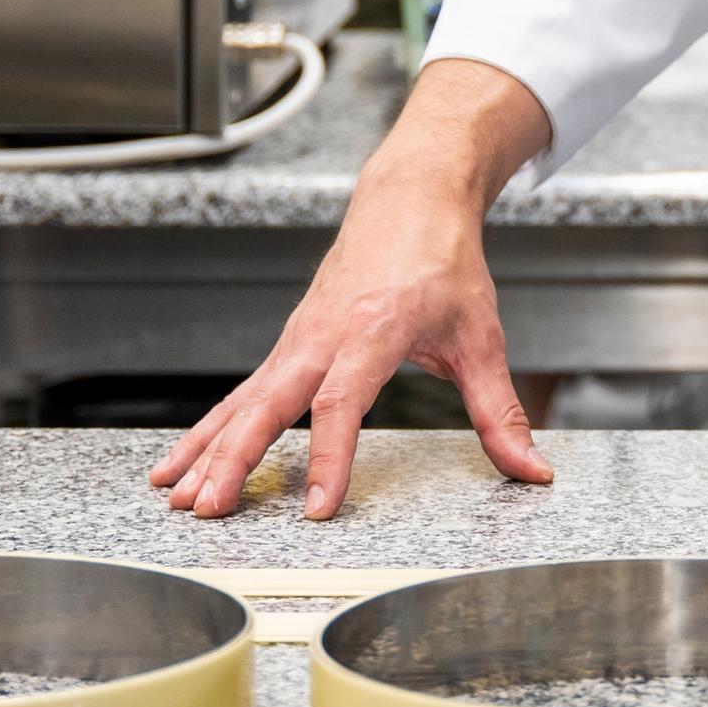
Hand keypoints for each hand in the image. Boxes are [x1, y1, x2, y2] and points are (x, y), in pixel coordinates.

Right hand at [149, 58, 557, 519]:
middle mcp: (324, 333)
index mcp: (374, 328)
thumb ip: (501, 411)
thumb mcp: (481, 338)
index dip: (330, 457)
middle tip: (209, 509)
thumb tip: (533, 469)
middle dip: (235, 458)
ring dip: (207, 449)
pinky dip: (209, 428)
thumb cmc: (444, 263)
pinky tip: (180, 463)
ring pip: (243, 399)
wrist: (410, 197)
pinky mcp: (289, 344)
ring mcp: (298, 337)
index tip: (319, 508)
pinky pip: (242, 393)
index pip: (343, 401)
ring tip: (173, 498)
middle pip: (270, 401)